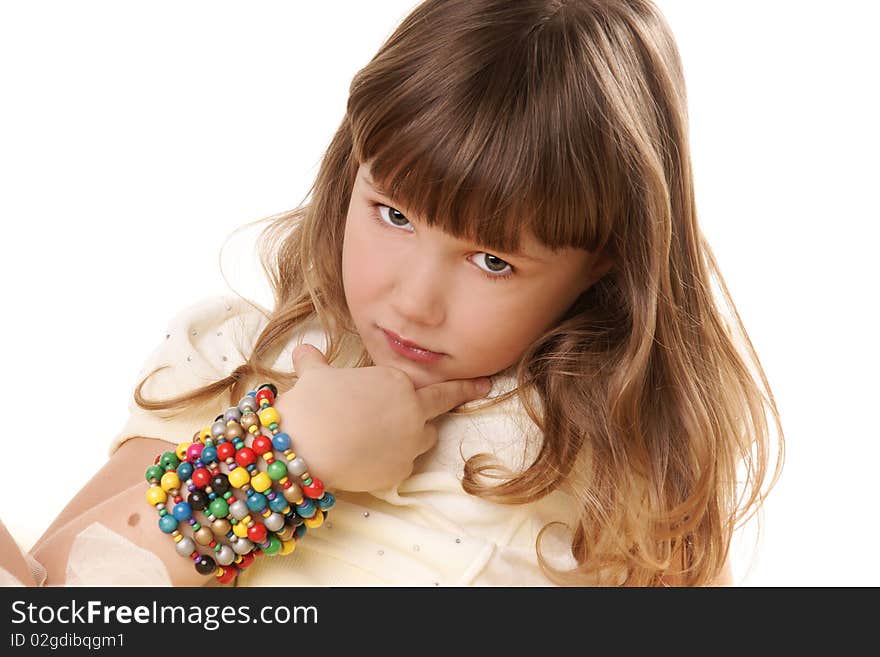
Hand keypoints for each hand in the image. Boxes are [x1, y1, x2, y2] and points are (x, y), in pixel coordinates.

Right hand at [271, 344, 491, 491]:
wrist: (304, 446)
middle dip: (459, 398)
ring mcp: (409, 444)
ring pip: (424, 439)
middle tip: (484, 389)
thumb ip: (315, 364)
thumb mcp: (314, 376)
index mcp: (398, 383)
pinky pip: (402, 465)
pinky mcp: (398, 472)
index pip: (435, 383)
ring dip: (413, 435)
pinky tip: (367, 458)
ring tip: (386, 435)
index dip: (460, 383)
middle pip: (439, 408)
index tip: (483, 382)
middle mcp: (412, 411)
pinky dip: (390, 461)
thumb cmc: (312, 404)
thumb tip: (303, 352)